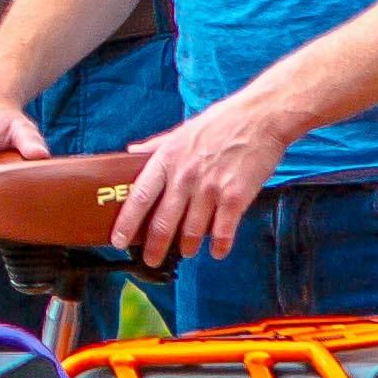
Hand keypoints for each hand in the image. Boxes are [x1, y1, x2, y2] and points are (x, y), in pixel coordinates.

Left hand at [114, 91, 298, 267]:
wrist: (261, 117)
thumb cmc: (221, 122)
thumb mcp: (181, 131)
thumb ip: (156, 146)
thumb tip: (131, 152)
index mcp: (167, 159)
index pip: (140, 197)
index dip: (126, 223)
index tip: (116, 240)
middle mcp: (185, 177)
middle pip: (163, 222)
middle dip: (155, 247)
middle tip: (151, 260)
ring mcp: (210, 189)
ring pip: (192, 231)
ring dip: (188, 247)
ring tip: (187, 251)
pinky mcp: (235, 197)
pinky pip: (223, 231)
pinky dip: (220, 246)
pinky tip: (218, 251)